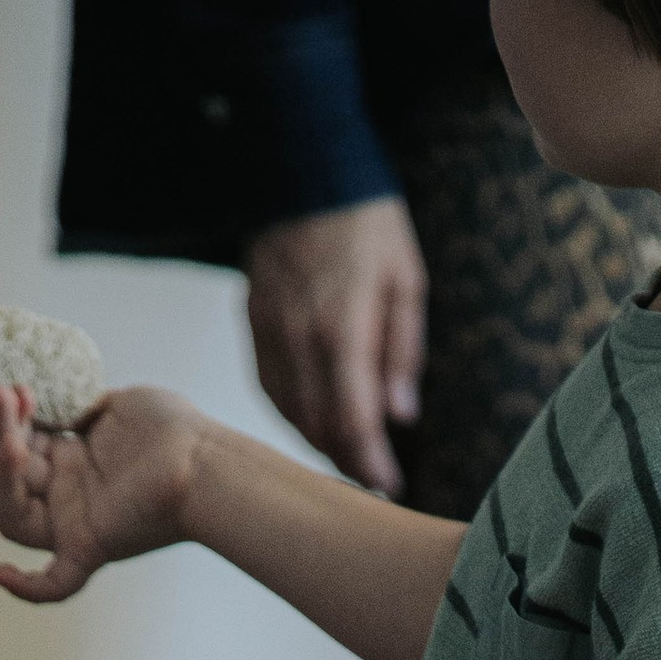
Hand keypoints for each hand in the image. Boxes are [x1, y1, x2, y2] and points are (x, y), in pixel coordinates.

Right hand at [0, 380, 204, 604]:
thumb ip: (81, 406)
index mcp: (72, 460)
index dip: (7, 419)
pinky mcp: (91, 548)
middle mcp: (69, 494)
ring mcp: (76, 523)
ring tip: (13, 442)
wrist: (203, 459)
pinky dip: (26, 587)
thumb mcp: (116, 405)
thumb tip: (57, 408)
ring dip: (3, 476)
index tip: (16, 389)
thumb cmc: (172, 430)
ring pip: (14, 518)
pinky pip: (54, 583)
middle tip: (6, 395)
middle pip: (7, 477)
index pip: (17, 446)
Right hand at [246, 201, 428, 493]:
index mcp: (342, 329)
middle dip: (347, 461)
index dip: (370, 463)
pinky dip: (292, 413)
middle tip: (374, 481)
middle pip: (318, 426)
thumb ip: (403, 351)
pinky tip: (314, 421)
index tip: (389, 489)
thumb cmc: (367, 224)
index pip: (352, 420)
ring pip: (290, 412)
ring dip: (318, 442)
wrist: (304, 170)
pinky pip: (269, 387)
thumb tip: (401, 415)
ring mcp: (270, 331)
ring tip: (348, 457)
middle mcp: (299, 338)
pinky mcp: (254, 322)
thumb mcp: (406, 281)